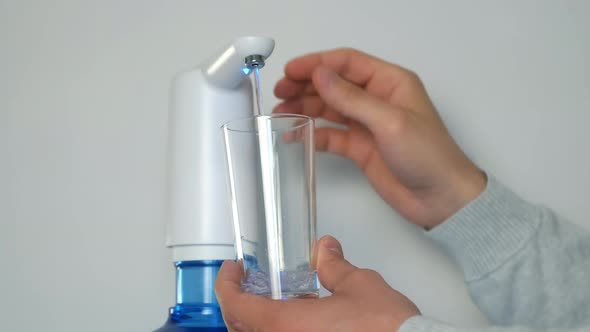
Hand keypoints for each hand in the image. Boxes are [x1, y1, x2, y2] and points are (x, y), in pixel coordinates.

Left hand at [215, 235, 419, 331]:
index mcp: (284, 327)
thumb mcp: (358, 285)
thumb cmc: (386, 330)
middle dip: (240, 301)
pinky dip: (279, 330)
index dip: (227, 284)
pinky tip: (299, 320)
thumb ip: (333, 266)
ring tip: (277, 299)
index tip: (231, 270)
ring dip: (259, 319)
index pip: (235, 306)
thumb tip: (325, 250)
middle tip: (249, 283)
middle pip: (240, 327)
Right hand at [274, 49, 485, 228]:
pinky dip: (312, 133)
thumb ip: (352, 98)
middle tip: (281, 91)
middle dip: (306, 85)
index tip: (291, 71)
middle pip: (334, 84)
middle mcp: (378, 100)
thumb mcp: (389, 122)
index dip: (317, 63)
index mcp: (391, 83)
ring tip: (281, 112)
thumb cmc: (430, 156)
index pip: (347, 63)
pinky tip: (296, 134)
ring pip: (329, 108)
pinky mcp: (361, 147)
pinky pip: (331, 135)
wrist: (441, 199)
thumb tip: (320, 75)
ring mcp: (368, 124)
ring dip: (305, 108)